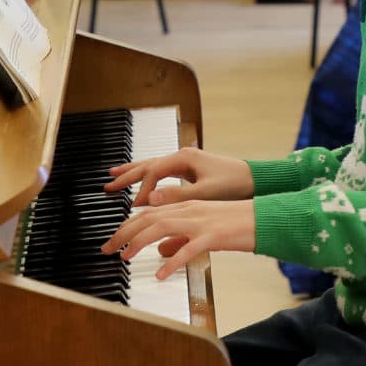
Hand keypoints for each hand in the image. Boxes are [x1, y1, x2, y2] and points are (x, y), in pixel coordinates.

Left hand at [99, 199, 255, 280]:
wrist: (266, 219)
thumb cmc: (237, 225)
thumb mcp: (203, 230)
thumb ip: (180, 239)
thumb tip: (160, 253)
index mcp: (187, 206)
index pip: (149, 212)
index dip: (128, 225)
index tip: (113, 239)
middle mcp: (190, 210)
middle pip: (148, 218)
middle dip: (124, 232)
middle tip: (107, 248)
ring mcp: (201, 222)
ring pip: (162, 227)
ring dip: (139, 242)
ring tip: (125, 257)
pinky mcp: (214, 236)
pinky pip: (189, 249)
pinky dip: (173, 262)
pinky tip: (162, 275)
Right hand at [104, 145, 254, 206]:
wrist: (257, 181)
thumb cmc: (235, 185)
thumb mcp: (205, 192)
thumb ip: (177, 195)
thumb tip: (151, 199)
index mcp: (184, 158)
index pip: (153, 173)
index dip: (142, 191)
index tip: (135, 208)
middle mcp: (182, 157)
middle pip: (147, 165)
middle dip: (127, 176)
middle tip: (108, 186)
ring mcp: (186, 163)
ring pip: (153, 167)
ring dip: (134, 173)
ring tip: (115, 177)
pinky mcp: (191, 171)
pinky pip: (162, 173)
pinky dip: (149, 178)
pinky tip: (144, 185)